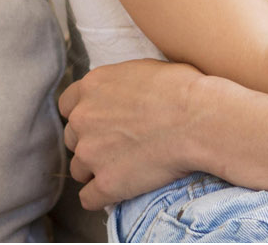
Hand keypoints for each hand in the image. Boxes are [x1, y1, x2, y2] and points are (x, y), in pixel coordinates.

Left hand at [58, 59, 209, 209]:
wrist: (199, 121)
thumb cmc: (182, 90)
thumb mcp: (142, 69)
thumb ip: (118, 84)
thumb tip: (122, 93)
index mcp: (91, 87)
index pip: (68, 106)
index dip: (85, 117)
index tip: (100, 125)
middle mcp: (83, 118)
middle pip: (72, 138)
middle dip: (90, 143)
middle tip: (116, 148)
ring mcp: (91, 152)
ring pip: (78, 169)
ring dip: (94, 171)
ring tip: (120, 171)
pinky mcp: (106, 183)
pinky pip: (88, 198)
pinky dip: (99, 197)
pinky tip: (114, 194)